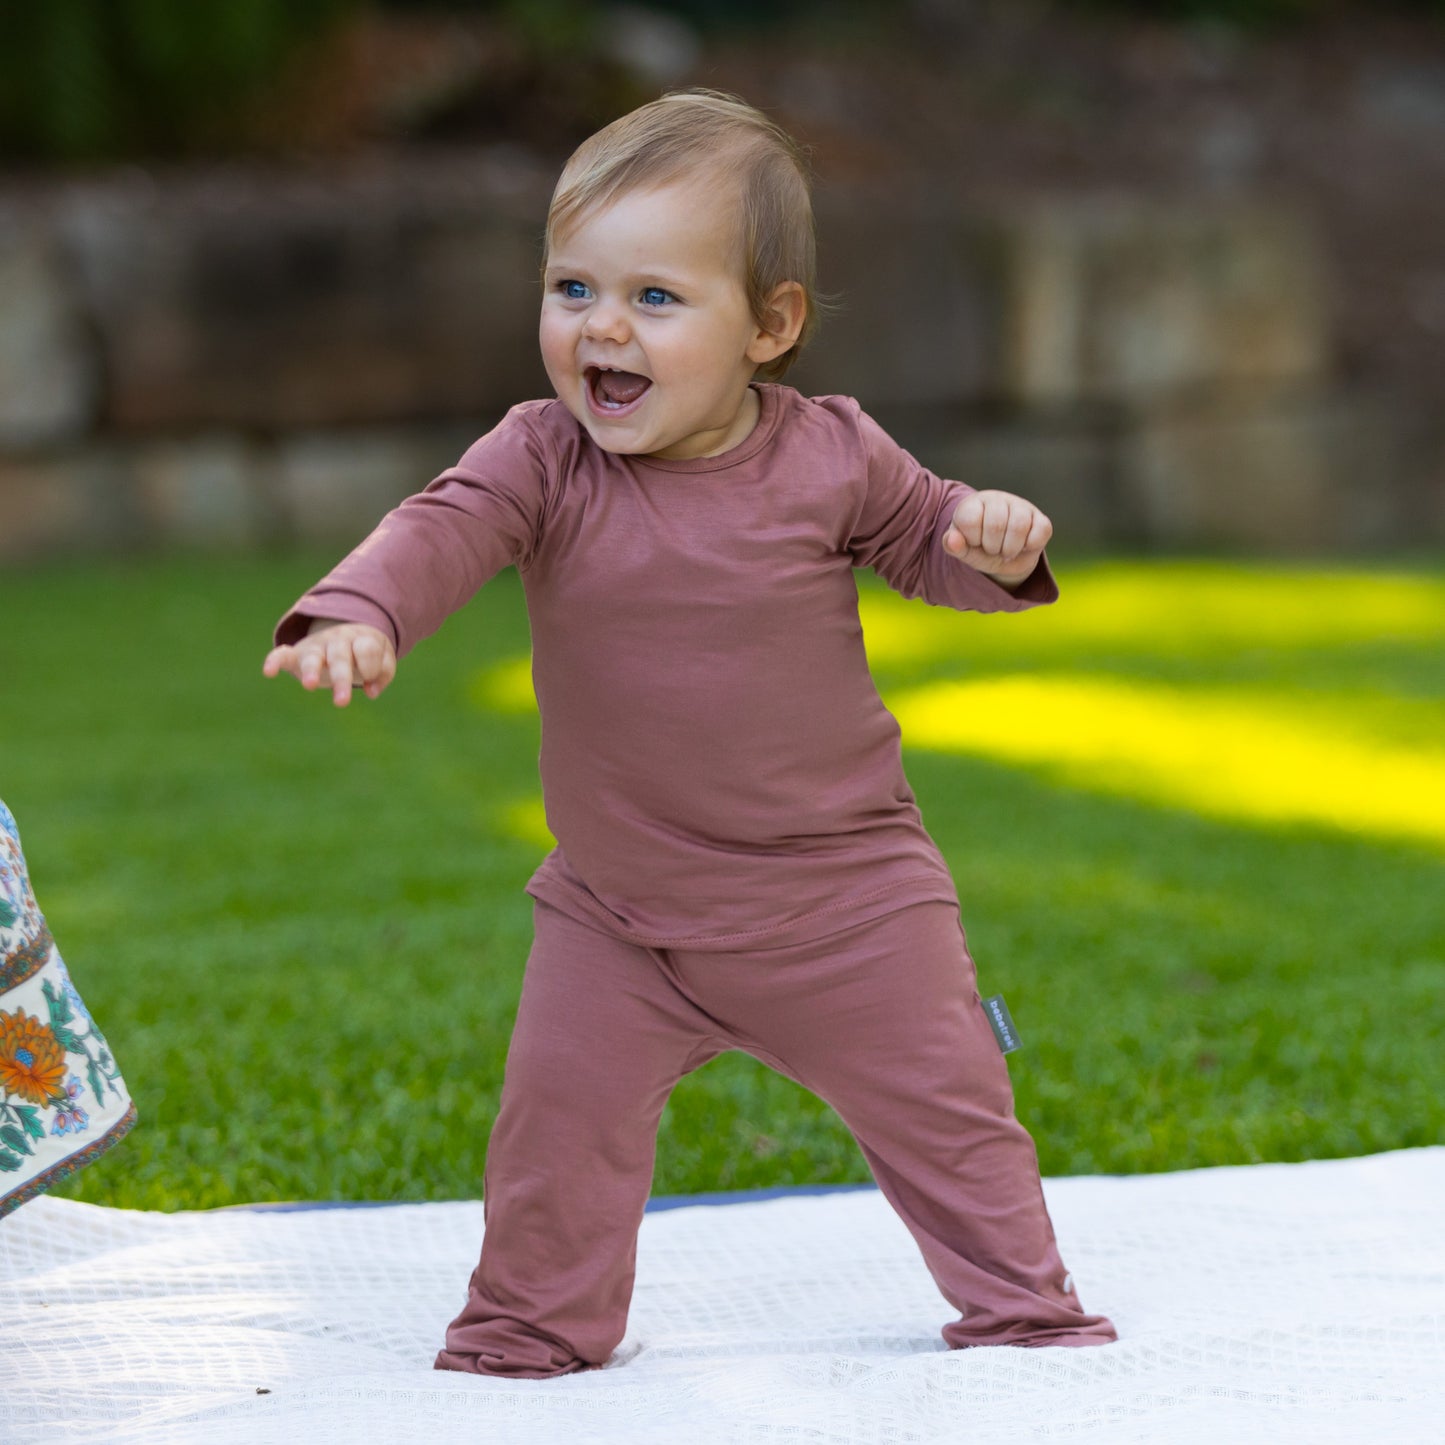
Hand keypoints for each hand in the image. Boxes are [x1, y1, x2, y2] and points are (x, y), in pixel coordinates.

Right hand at [262, 621, 395, 706]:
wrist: (346, 631)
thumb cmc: (365, 653)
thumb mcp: (383, 660)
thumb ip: (382, 673)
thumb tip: (371, 692)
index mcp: (360, 638)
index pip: (367, 650)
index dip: (371, 666)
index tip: (371, 678)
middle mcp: (337, 640)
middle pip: (340, 658)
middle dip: (341, 679)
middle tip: (342, 702)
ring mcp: (316, 646)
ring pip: (313, 657)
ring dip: (311, 670)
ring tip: (309, 686)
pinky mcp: (297, 654)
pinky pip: (282, 654)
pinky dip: (274, 661)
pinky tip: (268, 672)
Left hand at [942, 490, 1051, 586]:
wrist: (1003, 557)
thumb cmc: (979, 549)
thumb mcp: (963, 550)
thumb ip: (953, 545)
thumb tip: (951, 540)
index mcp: (973, 503)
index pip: (970, 519)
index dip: (972, 539)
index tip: (974, 542)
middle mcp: (998, 499)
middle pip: (996, 524)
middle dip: (992, 547)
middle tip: (992, 549)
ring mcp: (1021, 506)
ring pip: (1019, 526)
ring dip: (1010, 548)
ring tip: (1005, 551)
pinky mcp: (1041, 519)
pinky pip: (1040, 531)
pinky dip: (1030, 546)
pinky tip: (1022, 546)